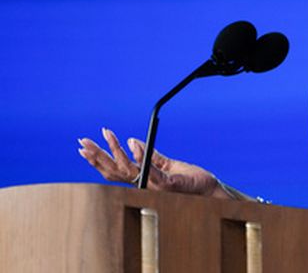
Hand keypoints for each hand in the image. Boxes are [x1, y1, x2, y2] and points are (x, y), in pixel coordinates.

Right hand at [78, 127, 219, 196]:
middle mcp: (145, 183)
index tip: (86, 144)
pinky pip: (151, 170)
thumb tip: (132, 141)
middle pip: (115, 170)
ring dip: (115, 151)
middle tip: (82, 142)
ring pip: (128, 170)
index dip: (99, 158)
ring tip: (106, 134)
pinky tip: (132, 142)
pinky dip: (141, 156)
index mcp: (142, 178)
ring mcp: (155, 185)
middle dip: (97, 156)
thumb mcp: (168, 164)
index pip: (115, 168)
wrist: (209, 189)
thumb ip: (151, 155)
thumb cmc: (190, 180)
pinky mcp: (168, 185)